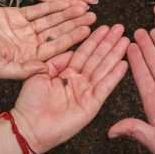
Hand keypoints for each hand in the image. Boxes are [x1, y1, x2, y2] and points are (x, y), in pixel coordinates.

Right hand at [0, 2, 96, 78]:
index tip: (88, 31)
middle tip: (94, 16)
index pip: (56, 48)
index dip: (72, 39)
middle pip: (58, 33)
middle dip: (75, 24)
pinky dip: (52, 4)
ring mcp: (25, 30)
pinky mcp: (18, 16)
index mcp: (30, 58)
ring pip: (51, 20)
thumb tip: (44, 69)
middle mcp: (31, 44)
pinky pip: (38, 9)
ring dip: (67, 13)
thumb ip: (22, 70)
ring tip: (84, 6)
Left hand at [12, 25, 129, 153]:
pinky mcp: (91, 104)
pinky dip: (115, 76)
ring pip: (103, 69)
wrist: (29, 126)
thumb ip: (57, 61)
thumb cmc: (30, 103)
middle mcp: (79, 81)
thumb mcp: (40, 74)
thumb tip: (71, 51)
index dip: (94, 39)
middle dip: (109, 43)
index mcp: (67, 73)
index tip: (104, 27)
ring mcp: (86, 92)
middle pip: (97, 58)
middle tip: (120, 28)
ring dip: (115, 55)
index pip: (84, 52)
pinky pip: (105, 87)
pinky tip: (123, 63)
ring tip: (125, 41)